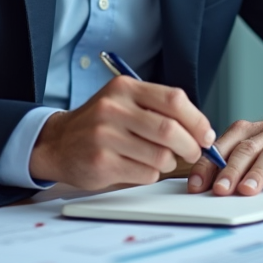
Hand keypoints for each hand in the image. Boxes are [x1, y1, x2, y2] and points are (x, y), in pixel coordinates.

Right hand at [29, 76, 216, 189]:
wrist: (57, 143)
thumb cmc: (99, 124)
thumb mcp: (123, 102)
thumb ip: (157, 108)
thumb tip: (201, 129)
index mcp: (124, 88)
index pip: (173, 99)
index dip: (197, 120)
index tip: (206, 134)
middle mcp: (113, 109)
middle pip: (170, 130)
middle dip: (190, 146)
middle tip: (193, 153)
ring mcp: (105, 136)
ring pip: (160, 155)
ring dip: (168, 162)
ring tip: (159, 159)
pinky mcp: (101, 162)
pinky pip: (145, 173)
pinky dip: (151, 174)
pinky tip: (138, 166)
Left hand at [186, 114, 262, 195]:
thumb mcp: (250, 143)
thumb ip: (228, 158)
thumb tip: (203, 185)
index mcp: (246, 130)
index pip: (222, 147)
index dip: (208, 166)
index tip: (197, 186)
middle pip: (246, 150)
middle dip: (231, 171)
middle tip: (220, 190)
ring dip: (257, 174)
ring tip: (247, 190)